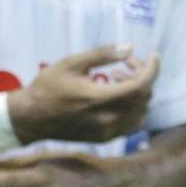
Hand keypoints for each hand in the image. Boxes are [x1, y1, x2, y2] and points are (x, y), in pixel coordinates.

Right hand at [8, 44, 159, 143]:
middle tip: (124, 63)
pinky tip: (115, 96)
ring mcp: (107, 131)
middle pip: (143, 97)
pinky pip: (131, 123)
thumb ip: (101, 55)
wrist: (31, 118)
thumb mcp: (70, 63)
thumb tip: (129, 48)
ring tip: (117, 78)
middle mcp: (107, 119)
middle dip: (142, 76)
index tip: (153, 55)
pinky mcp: (105, 138)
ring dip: (138, 93)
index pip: (140, 86)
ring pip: (141, 112)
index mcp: (99, 99)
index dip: (152, 69)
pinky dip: (133, 107)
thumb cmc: (47, 87)